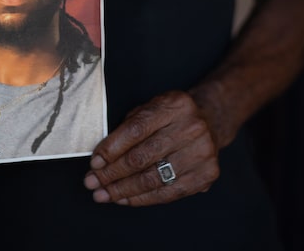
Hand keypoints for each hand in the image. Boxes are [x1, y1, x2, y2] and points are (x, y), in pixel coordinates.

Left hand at [83, 90, 219, 205]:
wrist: (210, 120)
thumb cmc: (170, 117)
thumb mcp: (149, 108)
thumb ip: (127, 128)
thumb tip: (102, 159)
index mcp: (174, 105)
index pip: (135, 130)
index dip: (111, 149)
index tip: (94, 163)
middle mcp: (191, 127)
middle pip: (143, 157)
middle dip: (112, 174)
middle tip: (93, 183)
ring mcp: (202, 152)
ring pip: (154, 178)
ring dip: (124, 190)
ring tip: (104, 194)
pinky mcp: (208, 174)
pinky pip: (169, 193)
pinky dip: (143, 198)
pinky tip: (126, 199)